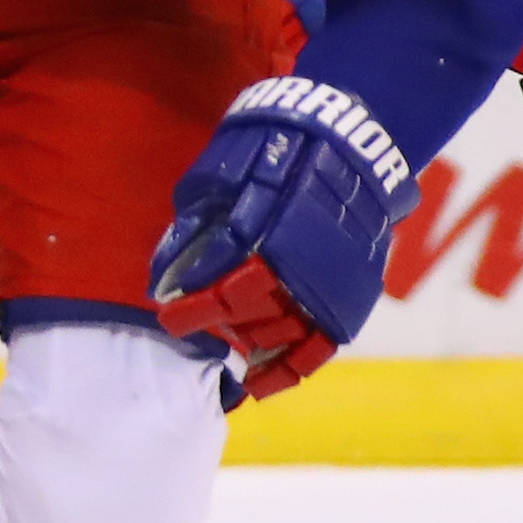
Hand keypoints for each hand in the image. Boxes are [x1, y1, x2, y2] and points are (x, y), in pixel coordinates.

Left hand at [147, 76, 415, 398]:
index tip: (167, 313)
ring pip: (278, 336)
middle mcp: (300, 272)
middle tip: (188, 325)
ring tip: (219, 341)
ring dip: (243, 343)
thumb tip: (168, 270)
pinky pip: (316, 349)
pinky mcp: (350, 298)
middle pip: (246, 318)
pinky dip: (287, 370)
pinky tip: (258, 382)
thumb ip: (196, 225)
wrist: (355, 140)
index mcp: (271, 241)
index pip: (222, 293)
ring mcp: (328, 288)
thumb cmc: (280, 146)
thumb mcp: (225, 173)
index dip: (190, 310)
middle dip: (211, 325)